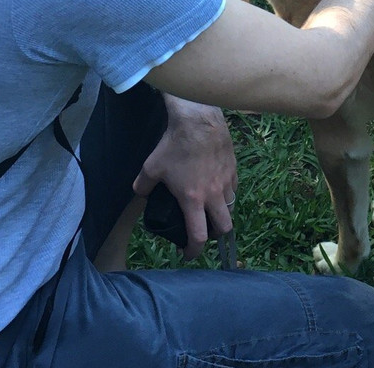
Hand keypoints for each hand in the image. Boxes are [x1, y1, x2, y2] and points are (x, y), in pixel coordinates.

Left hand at [132, 93, 236, 259]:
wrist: (198, 120)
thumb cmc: (174, 145)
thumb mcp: (151, 167)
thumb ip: (143, 186)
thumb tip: (139, 194)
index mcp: (193, 200)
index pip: (198, 236)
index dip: (193, 250)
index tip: (188, 253)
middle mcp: (214, 195)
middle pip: (224, 228)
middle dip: (215, 236)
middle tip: (204, 232)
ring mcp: (226, 182)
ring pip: (230, 207)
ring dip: (222, 214)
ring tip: (211, 210)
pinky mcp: (233, 169)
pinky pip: (233, 189)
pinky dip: (226, 195)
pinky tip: (218, 187)